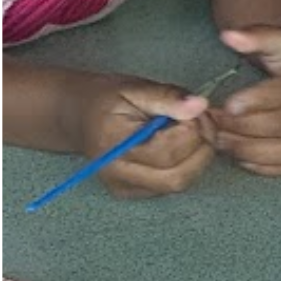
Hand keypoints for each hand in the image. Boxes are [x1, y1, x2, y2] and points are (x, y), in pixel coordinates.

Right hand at [74, 79, 216, 197]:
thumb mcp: (136, 88)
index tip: (194, 110)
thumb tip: (200, 106)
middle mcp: (117, 174)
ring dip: (198, 157)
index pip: (167, 153)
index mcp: (114, 146)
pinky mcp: (133, 192)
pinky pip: (172, 184)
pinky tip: (181, 143)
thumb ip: (168, 97)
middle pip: (177, 177)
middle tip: (199, 121)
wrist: (79, 116)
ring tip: (189, 129)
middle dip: (201, 148)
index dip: (193, 130)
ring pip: (179, 184)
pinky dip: (187, 164)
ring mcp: (124, 187)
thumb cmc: (106, 99)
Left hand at [208, 26, 280, 177]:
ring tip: (220, 136)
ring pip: (279, 151)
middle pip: (280, 125)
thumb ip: (258, 36)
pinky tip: (238, 151)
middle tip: (213, 121)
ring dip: (243, 147)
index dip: (256, 101)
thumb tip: (230, 37)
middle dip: (240, 125)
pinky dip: (255, 164)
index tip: (229, 104)